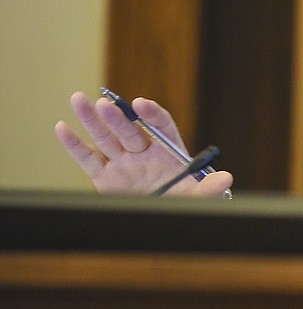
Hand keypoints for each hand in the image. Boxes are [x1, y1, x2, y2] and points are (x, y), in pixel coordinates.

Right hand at [55, 91, 232, 196]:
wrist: (166, 217)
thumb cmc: (184, 201)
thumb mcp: (200, 197)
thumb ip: (210, 187)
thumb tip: (227, 179)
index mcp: (168, 151)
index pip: (161, 126)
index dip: (153, 115)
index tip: (142, 106)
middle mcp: (144, 152)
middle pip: (129, 130)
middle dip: (118, 118)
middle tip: (105, 103)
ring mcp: (124, 163)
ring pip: (106, 138)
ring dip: (92, 120)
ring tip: (79, 99)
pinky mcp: (106, 177)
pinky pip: (89, 159)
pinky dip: (75, 145)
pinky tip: (62, 127)